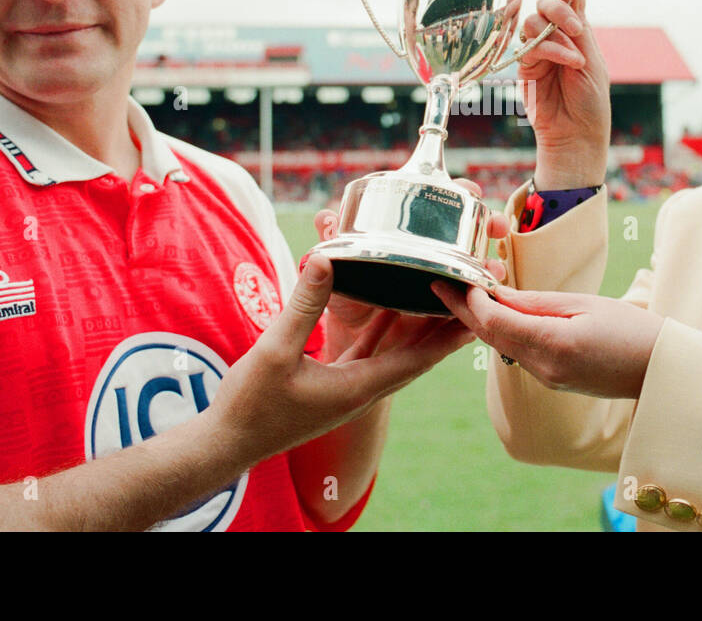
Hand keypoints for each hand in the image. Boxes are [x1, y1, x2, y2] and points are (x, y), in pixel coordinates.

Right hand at [209, 253, 474, 468]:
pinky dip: (384, 329)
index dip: (449, 336)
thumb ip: (304, 305)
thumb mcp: (276, 350)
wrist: (226, 442)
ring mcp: (349, 388)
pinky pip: (370, 351)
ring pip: (395, 352)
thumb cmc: (251, 404)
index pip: (418, 359)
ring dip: (418, 327)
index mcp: (359, 387)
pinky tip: (390, 304)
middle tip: (469, 296)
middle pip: (416, 356)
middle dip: (444, 328)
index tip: (475, 311)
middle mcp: (362, 390)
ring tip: (443, 296)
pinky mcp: (333, 383)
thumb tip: (326, 259)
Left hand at [311, 178, 509, 355]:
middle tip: (497, 225)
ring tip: (495, 273)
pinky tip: (477, 321)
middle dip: (487, 226)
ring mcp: (437, 289)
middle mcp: (429, 259)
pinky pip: (457, 322)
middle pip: (465, 236)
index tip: (472, 189)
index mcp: (407, 237)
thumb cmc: (342, 292)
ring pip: (470, 277)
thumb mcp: (335, 265)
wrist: (343, 336)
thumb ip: (331, 240)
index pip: (438, 206)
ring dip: (487, 272)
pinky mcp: (436, 324)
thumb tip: (326, 217)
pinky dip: (467, 323)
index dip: (459, 193)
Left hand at [430, 281, 663, 399]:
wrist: (661, 370)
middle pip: (489, 336)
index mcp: (552, 344)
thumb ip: (536, 302)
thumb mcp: (584, 304)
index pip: (494, 321)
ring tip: (461, 292)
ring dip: (480, 320)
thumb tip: (496, 293)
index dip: (469, 299)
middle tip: (439, 283)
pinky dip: (501, 332)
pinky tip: (495, 313)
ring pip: (500, 345)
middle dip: (462, 310)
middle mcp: (543, 368)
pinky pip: (517, 353)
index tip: (452, 276)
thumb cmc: (632, 329)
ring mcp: (546, 378)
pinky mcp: (551, 380)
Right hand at [515, 0, 610, 188]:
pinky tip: (569, 62)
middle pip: (545, 5)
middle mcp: (554, 38)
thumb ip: (580, 30)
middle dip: (559, 9)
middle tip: (576, 28)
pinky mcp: (524, 67)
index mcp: (575, 33)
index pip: (565, 0)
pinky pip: (530, 46)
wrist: (577, 134)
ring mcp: (537, 52)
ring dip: (556, 33)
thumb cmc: (590, 102)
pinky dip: (551, 49)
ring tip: (576, 58)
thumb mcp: (593, 61)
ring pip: (533, 22)